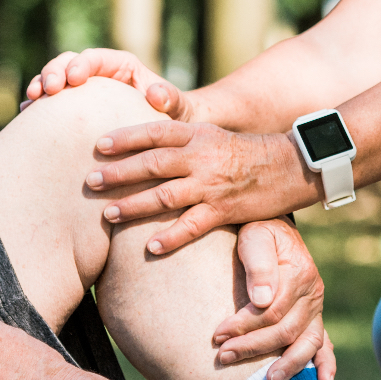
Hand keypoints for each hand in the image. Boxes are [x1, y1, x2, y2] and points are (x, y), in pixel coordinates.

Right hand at [23, 48, 189, 120]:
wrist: (165, 135)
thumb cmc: (173, 115)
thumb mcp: (177, 106)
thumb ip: (170, 97)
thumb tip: (155, 93)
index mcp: (121, 66)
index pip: (96, 57)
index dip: (80, 64)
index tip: (73, 79)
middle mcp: (98, 75)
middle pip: (68, 63)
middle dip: (53, 73)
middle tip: (47, 91)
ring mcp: (83, 92)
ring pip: (54, 80)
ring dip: (40, 87)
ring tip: (31, 103)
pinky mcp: (73, 109)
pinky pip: (52, 104)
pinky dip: (38, 108)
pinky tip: (26, 117)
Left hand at [87, 122, 311, 253]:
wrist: (289, 167)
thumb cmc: (244, 151)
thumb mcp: (211, 135)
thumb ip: (180, 139)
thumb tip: (142, 143)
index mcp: (197, 134)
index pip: (155, 132)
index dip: (126, 138)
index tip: (99, 145)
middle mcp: (201, 157)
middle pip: (153, 163)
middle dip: (120, 173)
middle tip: (91, 181)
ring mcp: (212, 185)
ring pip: (166, 195)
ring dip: (134, 205)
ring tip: (108, 214)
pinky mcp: (225, 210)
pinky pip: (193, 226)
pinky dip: (171, 237)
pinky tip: (150, 247)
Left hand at [220, 218, 334, 379]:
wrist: (273, 229)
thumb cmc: (259, 233)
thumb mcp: (255, 236)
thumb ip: (258, 264)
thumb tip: (261, 299)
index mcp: (299, 273)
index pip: (271, 310)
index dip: (243, 325)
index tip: (217, 335)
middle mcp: (313, 293)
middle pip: (286, 330)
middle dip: (254, 347)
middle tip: (224, 356)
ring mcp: (317, 308)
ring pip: (308, 342)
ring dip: (289, 364)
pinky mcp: (314, 318)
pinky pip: (325, 344)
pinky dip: (326, 365)